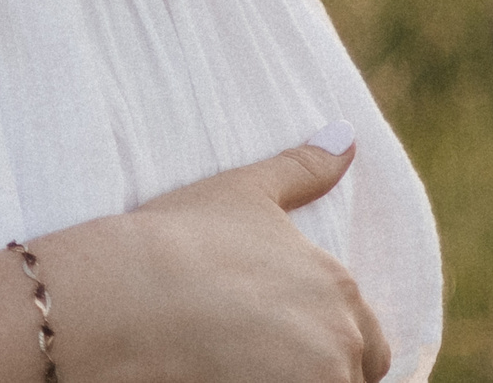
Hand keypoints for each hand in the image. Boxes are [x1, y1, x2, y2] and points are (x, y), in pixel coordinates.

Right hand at [29, 133, 391, 382]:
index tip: (268, 336)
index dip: (320, 344)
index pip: (365, 341)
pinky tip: (224, 375)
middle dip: (316, 368)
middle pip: (352, 374)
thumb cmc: (178, 238)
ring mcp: (321, 379)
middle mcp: (344, 337)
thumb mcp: (242, 192)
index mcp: (339, 286)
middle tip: (254, 357)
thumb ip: (302, 168)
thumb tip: (345, 134)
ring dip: (292, 379)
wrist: (127, 292)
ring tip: (236, 366)